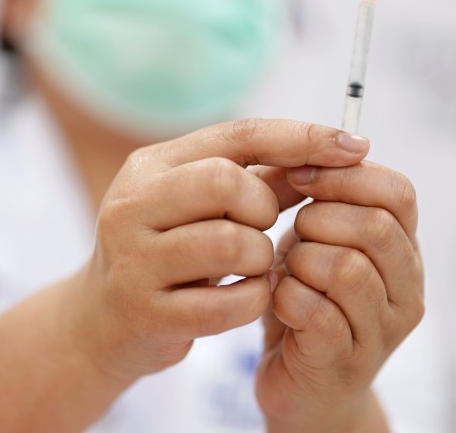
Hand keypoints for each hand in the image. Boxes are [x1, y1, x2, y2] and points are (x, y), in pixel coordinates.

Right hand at [66, 119, 370, 384]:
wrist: (102, 321)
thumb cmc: (169, 252)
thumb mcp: (203, 207)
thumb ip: (261, 179)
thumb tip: (335, 154)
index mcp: (150, 166)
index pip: (237, 134)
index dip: (300, 138)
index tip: (353, 147)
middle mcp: (132, 205)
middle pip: (224, 181)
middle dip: (264, 206)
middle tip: (264, 227)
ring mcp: (134, 259)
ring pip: (229, 243)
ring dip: (261, 258)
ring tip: (253, 266)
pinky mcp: (146, 313)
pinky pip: (226, 302)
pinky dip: (253, 300)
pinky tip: (247, 297)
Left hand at [255, 157, 424, 431]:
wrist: (303, 389)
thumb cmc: (307, 303)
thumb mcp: (315, 241)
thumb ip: (319, 198)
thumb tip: (308, 144)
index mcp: (405, 250)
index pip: (399, 192)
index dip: (345, 175)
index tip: (299, 178)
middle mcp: (407, 289)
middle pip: (374, 227)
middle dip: (318, 217)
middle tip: (293, 233)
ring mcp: (382, 330)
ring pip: (346, 268)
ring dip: (300, 260)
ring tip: (287, 270)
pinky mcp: (346, 361)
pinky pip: (317, 311)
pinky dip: (286, 296)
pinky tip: (278, 299)